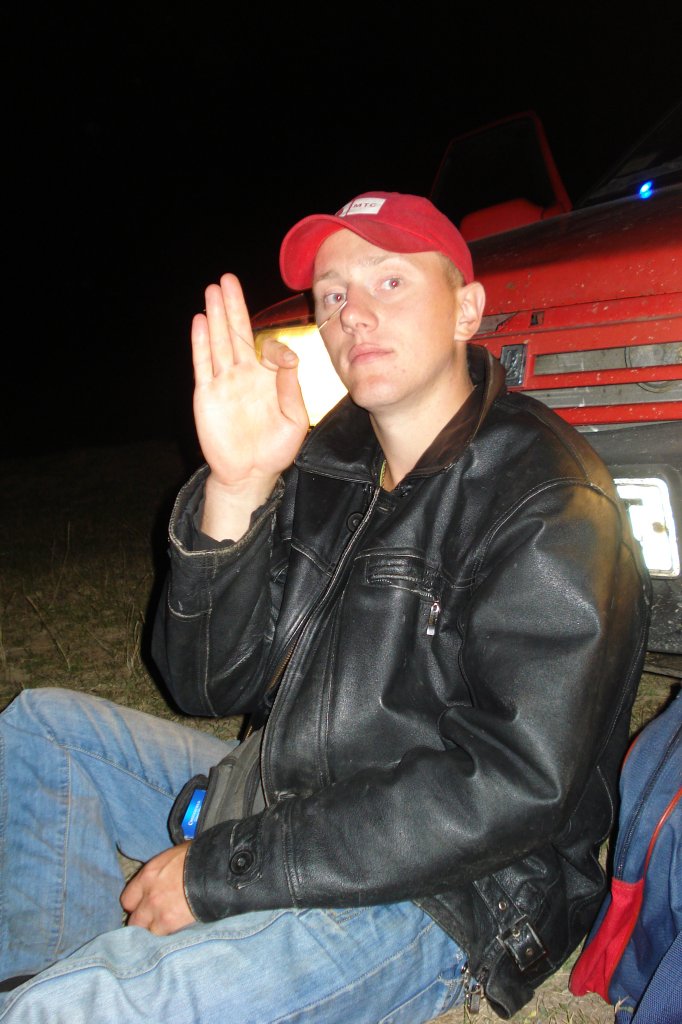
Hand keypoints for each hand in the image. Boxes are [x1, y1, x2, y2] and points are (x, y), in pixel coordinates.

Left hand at [120, 844, 195, 934]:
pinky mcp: (170, 924)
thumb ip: (162, 871)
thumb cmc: (200, 858)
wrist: (218, 869)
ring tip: (166, 930)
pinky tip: (174, 934)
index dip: (136, 905)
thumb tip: (164, 877)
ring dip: (154, 932)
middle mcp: (148, 895)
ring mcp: (157, 911)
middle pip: (133, 920)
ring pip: (144, 933)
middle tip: (154, 921)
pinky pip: (160, 938)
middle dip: (143, 922)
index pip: (127, 899)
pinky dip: (166, 938)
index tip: (144, 907)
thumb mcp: (175, 856)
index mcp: (148, 875)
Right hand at [192, 274, 308, 510]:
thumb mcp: (295, 420)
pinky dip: (201, 343)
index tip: (284, 359)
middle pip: (237, 333)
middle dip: (233, 306)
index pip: (267, 347)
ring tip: (212, 290)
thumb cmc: (276, 449)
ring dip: (215, 315)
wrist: (250, 474)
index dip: (274, 346)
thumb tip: (290, 358)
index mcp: (268, 378)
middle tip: (227, 279)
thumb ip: (292, 389)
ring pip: (218, 342)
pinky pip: (203, 364)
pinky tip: (201, 321)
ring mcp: (224, 383)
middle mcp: (244, 374)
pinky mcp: (207, 395)